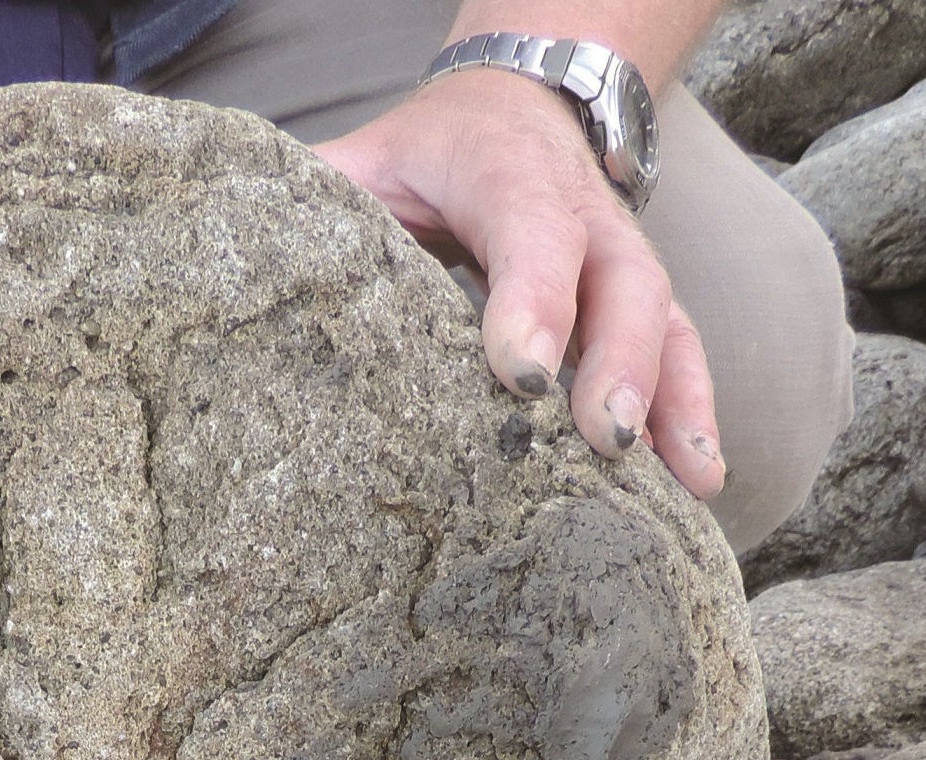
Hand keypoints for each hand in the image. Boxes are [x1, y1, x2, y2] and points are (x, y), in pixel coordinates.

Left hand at [315, 68, 725, 500]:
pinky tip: (700, 482)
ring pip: (665, 326)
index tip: (516, 372)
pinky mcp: (644, 303)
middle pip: (619, 286)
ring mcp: (622, 262)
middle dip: (615, 365)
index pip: (528, 233)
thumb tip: (226, 250)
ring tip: (687, 484)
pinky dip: (694, 415)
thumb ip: (317, 203)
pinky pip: (682, 355)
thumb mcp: (366, 160)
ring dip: (675, 405)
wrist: (518, 109)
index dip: (530, 300)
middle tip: (601, 440)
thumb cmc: (426, 156)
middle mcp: (582, 218)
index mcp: (505, 179)